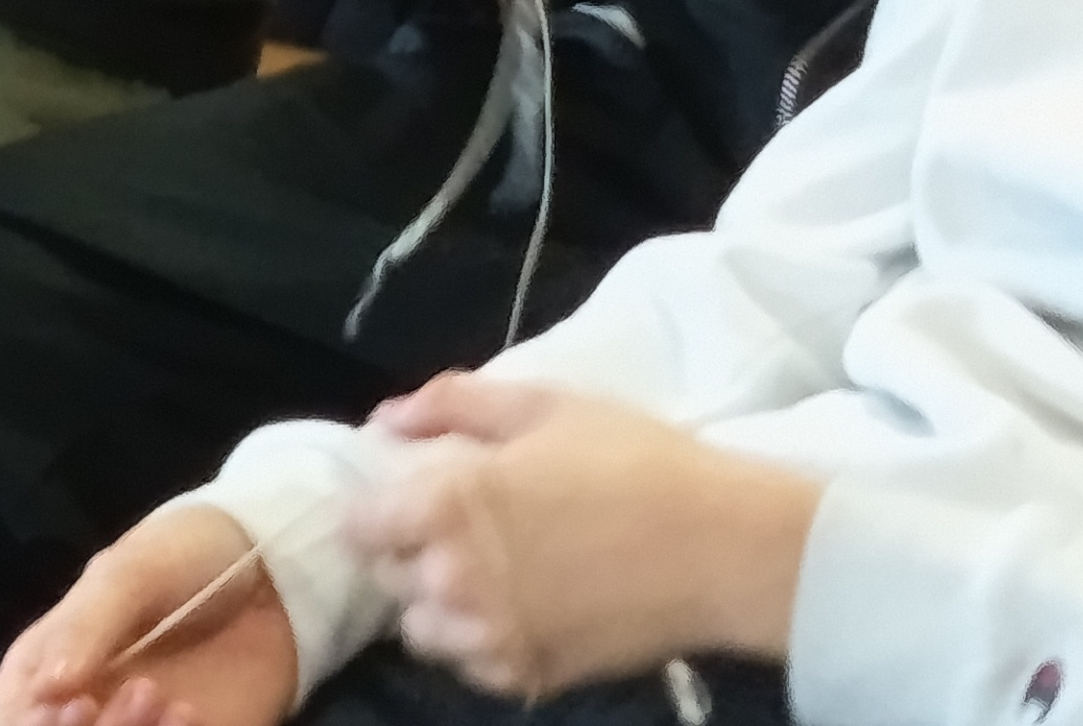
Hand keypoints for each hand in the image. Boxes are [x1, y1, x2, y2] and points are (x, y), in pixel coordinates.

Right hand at [0, 504, 298, 725]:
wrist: (277, 565)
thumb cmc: (185, 551)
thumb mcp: (129, 571)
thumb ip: (87, 624)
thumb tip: (50, 687)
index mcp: (47, 663)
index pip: (14, 715)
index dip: (33, 725)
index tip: (76, 706)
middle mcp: (85, 705)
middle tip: (140, 691)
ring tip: (174, 701)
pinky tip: (194, 712)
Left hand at [343, 377, 820, 697]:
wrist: (723, 546)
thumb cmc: (633, 460)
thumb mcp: (541, 405)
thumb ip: (451, 404)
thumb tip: (387, 421)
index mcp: (444, 503)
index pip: (358, 523)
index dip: (380, 505)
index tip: (413, 494)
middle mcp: (451, 577)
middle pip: (385, 576)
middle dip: (408, 549)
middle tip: (460, 526)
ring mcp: (489, 636)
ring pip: (421, 629)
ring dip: (438, 602)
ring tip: (488, 572)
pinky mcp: (528, 677)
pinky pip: (471, 666)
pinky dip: (481, 642)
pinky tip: (521, 608)